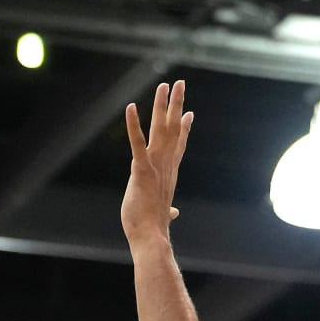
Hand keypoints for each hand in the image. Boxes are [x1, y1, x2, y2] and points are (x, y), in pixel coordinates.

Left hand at [121, 80, 192, 245]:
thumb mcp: (162, 214)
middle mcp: (166, 165)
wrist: (151, 237)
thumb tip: (173, 214)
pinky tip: (130, 108)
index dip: (183, 128)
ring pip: (161, 129)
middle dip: (176, 105)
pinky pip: (137, 143)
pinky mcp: (140, 170)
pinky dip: (133, 125)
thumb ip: (168, 211)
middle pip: (173, 128)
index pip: (178, 146)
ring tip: (164, 86)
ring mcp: (155, 166)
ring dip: (161, 106)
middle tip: (179, 84)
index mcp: (169, 173)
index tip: (188, 113)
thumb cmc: (153, 228)